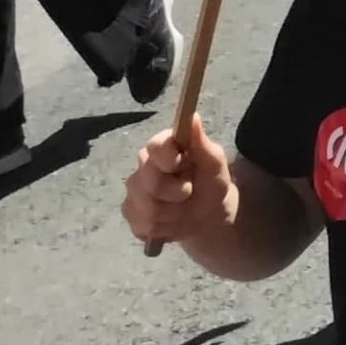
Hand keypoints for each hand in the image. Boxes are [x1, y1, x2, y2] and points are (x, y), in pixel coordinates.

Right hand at [123, 113, 235, 248]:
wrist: (207, 214)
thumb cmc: (210, 182)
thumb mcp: (214, 163)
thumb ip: (202, 143)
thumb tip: (193, 117)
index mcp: (162, 146)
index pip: (154, 146)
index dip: (168, 158)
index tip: (184, 165)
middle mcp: (142, 166)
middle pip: (150, 181)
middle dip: (176, 191)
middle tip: (189, 190)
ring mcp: (133, 192)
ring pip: (148, 207)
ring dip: (173, 212)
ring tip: (182, 207)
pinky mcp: (131, 215)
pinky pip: (144, 225)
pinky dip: (164, 227)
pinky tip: (171, 220)